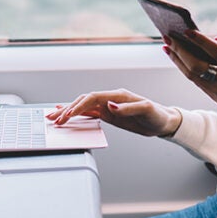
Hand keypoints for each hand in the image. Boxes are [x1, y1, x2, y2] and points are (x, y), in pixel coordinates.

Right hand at [45, 89, 182, 137]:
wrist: (163, 121)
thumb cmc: (157, 115)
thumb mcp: (145, 111)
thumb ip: (127, 109)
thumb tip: (109, 106)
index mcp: (117, 96)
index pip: (92, 98)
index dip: (79, 106)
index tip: (68, 115)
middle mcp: (110, 99)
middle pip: (84, 101)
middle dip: (68, 109)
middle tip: (54, 119)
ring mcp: (108, 106)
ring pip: (84, 106)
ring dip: (69, 111)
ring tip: (53, 117)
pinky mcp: (109, 114)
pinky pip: (89, 113)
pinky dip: (77, 114)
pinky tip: (67, 115)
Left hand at [164, 29, 216, 139]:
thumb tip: (216, 37)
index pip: (215, 52)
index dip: (199, 40)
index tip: (186, 30)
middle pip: (197, 66)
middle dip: (180, 51)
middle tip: (168, 37)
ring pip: (193, 76)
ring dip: (178, 60)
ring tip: (167, 46)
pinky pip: (198, 82)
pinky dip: (186, 69)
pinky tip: (178, 58)